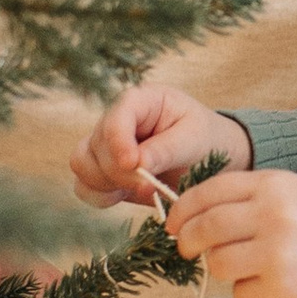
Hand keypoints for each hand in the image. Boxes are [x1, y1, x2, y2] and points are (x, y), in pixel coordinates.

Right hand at [72, 84, 251, 210]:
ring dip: (106, 183)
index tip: (133, 164)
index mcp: (140, 101)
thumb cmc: (207, 139)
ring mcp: (106, 146)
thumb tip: (136, 165)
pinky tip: (124, 197)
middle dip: (120, 171)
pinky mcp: (104, 171)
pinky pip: (84, 185)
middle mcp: (117, 120)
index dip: (119, 142)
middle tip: (150, 185)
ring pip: (82, 164)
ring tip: (142, 188)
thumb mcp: (196, 139)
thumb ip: (166, 149)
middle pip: (96, 145)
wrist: (213, 158)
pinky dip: (99, 196)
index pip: (115, 117)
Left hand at [163, 169, 296, 297]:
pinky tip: (271, 282)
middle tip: (187, 249)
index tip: (172, 224)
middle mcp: (275, 215)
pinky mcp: (285, 289)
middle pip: (205, 230)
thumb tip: (184, 220)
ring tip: (247, 264)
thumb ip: (241, 198)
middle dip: (188, 241)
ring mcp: (280, 254)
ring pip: (218, 264)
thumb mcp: (284, 190)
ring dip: (223, 266)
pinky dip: (249, 291)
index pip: (208, 193)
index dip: (181, 210)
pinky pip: (241, 293)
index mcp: (272, 185)